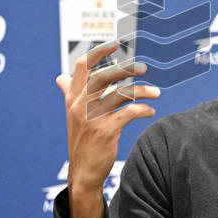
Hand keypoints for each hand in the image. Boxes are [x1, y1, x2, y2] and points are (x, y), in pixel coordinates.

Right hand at [55, 40, 159, 217]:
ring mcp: (92, 119)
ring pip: (121, 94)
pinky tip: (150, 111)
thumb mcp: (71, 116)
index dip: (98, 52)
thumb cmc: (80, 141)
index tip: (115, 44)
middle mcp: (80, 106)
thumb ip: (69, 94)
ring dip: (143, 91)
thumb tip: (60, 77)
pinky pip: (129, 113)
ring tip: (156, 92)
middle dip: (126, 69)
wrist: (82, 173)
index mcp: (72, 99)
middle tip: (143, 69)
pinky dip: (143, 109)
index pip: (81, 66)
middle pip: (104, 76)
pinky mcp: (106, 132)